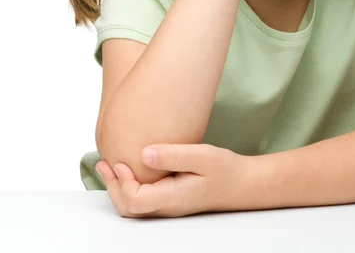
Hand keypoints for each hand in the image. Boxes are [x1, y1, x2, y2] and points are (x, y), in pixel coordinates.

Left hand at [96, 143, 251, 217]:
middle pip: (129, 208)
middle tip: (104, 162)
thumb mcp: (202, 156)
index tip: (121, 160)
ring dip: (119, 186)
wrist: (243, 184)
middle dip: (113, 186)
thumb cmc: (225, 169)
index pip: (135, 201)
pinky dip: (130, 185)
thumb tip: (143, 153)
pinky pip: (143, 198)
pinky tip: (131, 168)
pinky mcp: (171, 198)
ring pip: (134, 206)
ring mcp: (169, 205)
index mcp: (173, 198)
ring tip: (110, 165)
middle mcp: (167, 206)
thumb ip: (173, 155)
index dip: (122, 183)